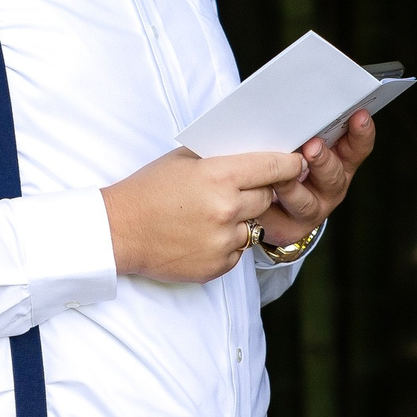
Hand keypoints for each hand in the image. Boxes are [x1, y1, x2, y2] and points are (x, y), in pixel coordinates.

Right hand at [103, 148, 305, 282]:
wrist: (118, 232)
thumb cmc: (148, 190)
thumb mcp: (182, 160)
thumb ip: (221, 156)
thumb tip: (256, 151)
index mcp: (219, 176)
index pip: (274, 167)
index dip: (290, 164)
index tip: (297, 164)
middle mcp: (226, 209)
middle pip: (268, 197)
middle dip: (260, 191)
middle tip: (239, 190)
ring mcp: (223, 240)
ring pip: (255, 226)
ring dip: (241, 220)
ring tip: (210, 215)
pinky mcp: (218, 265)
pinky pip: (239, 250)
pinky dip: (227, 243)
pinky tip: (202, 234)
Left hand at [254, 111, 375, 247]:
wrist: (268, 207)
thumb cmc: (283, 161)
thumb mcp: (297, 143)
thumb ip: (301, 128)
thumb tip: (290, 98)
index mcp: (339, 163)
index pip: (357, 148)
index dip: (360, 133)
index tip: (358, 114)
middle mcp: (330, 188)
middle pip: (334, 176)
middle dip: (323, 160)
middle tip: (312, 146)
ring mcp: (310, 211)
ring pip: (304, 201)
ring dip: (292, 186)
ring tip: (280, 176)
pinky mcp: (286, 229)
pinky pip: (275, 217)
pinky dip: (264, 204)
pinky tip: (254, 192)